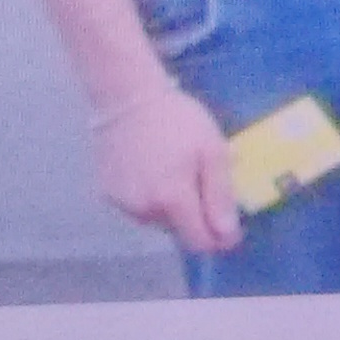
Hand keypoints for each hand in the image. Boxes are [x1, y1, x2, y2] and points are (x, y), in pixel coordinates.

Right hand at [93, 85, 242, 255]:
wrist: (127, 98)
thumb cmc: (177, 120)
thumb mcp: (212, 151)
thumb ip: (220, 196)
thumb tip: (226, 236)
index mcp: (172, 201)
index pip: (199, 242)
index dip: (219, 238)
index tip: (231, 225)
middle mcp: (145, 211)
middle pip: (180, 231)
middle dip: (195, 215)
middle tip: (200, 178)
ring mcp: (123, 204)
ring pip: (158, 219)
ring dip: (172, 206)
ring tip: (175, 169)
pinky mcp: (108, 194)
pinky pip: (138, 206)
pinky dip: (150, 196)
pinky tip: (152, 167)